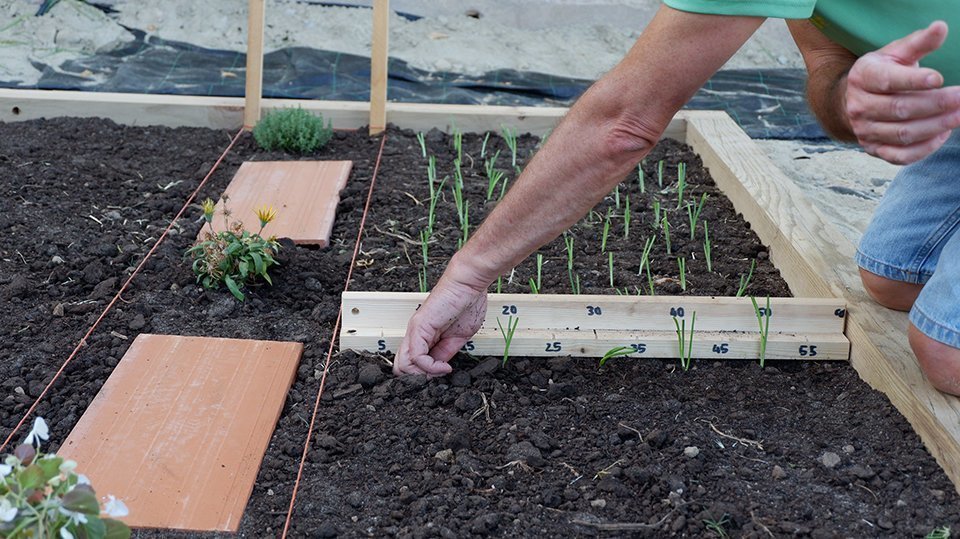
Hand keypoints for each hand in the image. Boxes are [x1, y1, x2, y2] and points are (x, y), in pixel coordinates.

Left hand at [393, 265, 487, 375]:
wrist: (468, 284)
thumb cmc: (467, 303)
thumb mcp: (458, 337)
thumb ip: (445, 352)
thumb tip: (438, 368)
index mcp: (424, 336)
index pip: (412, 364)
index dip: (426, 375)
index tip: (443, 374)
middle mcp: (415, 334)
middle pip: (401, 367)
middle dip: (420, 379)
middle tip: (439, 376)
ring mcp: (414, 331)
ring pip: (403, 366)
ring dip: (423, 375)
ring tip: (442, 370)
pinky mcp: (418, 328)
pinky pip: (416, 357)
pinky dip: (430, 367)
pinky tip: (444, 365)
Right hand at [845, 21, 959, 163]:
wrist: (855, 100)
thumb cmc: (882, 73)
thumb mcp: (895, 54)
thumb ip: (919, 43)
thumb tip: (941, 27)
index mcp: (862, 77)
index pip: (887, 81)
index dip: (913, 81)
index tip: (939, 78)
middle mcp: (859, 106)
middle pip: (899, 109)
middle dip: (936, 104)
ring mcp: (865, 130)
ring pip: (903, 134)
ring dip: (936, 126)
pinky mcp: (873, 149)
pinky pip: (900, 155)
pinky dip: (924, 148)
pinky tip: (943, 134)